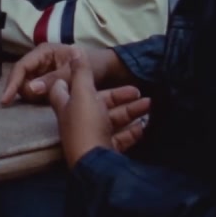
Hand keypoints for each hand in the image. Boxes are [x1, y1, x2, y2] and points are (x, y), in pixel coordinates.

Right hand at [0, 42, 119, 105]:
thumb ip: (52, 81)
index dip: (12, 83)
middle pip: (21, 76)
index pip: (22, 66)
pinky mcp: (46, 79)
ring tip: (46, 99)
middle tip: (36, 101)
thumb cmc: (93, 65)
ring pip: (27, 84)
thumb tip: (29, 88)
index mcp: (44, 51)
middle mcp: (40, 59)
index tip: (5, 100)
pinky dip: (37, 96)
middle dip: (23, 90)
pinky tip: (46, 100)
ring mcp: (42, 69)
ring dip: (31, 94)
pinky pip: (35, 89)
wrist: (108, 69)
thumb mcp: (73, 74)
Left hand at [48, 48, 150, 167]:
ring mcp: (92, 137)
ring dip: (131, 111)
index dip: (74, 78)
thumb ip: (81, 72)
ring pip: (112, 119)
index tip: (89, 70)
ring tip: (150, 105)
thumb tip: (75, 51)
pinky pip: (120, 138)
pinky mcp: (105, 151)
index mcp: (67, 105)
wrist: (96, 165)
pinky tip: (145, 125)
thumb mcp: (83, 94)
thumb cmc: (86, 125)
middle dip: (118, 95)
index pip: (64, 88)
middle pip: (97, 103)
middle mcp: (77, 121)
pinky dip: (132, 131)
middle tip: (138, 90)